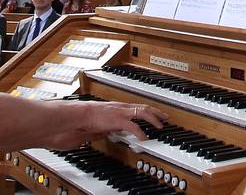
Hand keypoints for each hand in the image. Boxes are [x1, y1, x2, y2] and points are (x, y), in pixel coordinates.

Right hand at [46, 101, 164, 149]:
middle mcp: (122, 107)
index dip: (148, 109)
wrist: (78, 114)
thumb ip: (106, 126)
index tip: (156, 113)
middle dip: (157, 112)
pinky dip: (141, 132)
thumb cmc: (86, 117)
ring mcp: (121, 112)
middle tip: (166, 117)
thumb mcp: (100, 122)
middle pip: (144, 106)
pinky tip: (144, 139)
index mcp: (118, 107)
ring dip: (154, 118)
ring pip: (143, 112)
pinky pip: (133, 126)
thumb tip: (108, 132)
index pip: (137, 106)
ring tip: (161, 125)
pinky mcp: (117, 120)